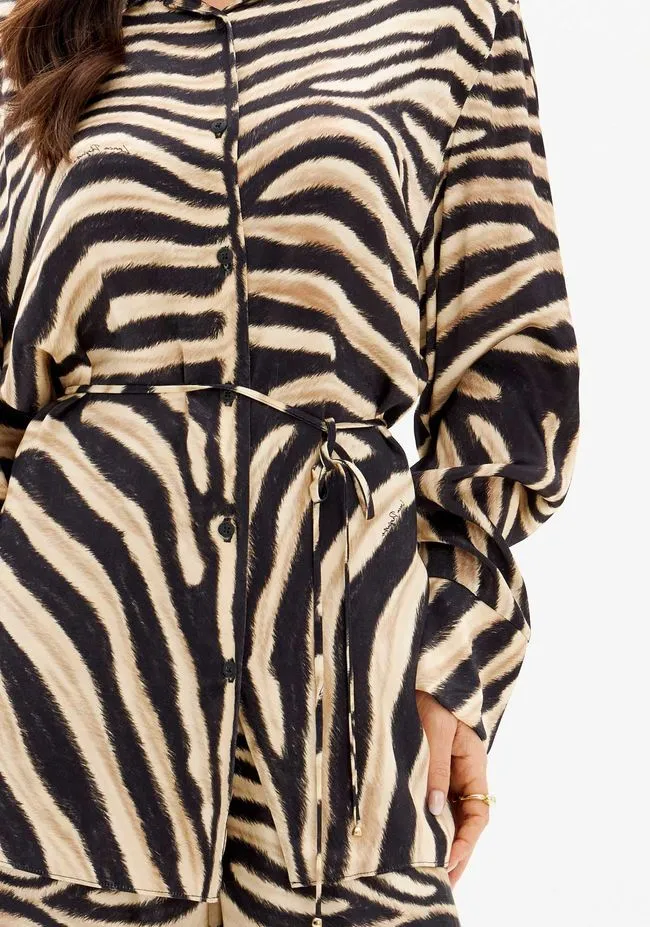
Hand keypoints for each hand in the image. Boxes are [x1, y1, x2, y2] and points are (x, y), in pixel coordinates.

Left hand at [415, 689, 489, 887]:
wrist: (417, 674)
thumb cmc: (428, 696)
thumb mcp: (432, 732)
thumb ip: (435, 769)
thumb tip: (436, 810)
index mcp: (473, 762)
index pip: (478, 812)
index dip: (466, 840)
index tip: (450, 860)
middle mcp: (464, 771)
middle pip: (466, 821)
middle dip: (457, 852)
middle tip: (443, 882)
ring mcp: (447, 771)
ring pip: (450, 815)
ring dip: (442, 842)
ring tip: (428, 872)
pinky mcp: (429, 768)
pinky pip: (433, 802)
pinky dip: (429, 824)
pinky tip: (417, 842)